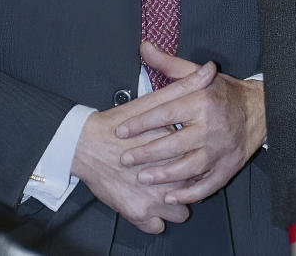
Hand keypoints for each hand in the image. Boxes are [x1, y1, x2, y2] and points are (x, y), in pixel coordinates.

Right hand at [70, 50, 216, 231]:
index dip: (198, 158)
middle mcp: (169, 178)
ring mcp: (154, 200)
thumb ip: (186, 85)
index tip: (192, 154)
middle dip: (188, 181)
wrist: (85, 145)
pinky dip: (156, 218)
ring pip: (181, 213)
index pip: (202, 161)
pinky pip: (158, 226)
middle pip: (194, 187)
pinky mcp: (137, 215)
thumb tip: (211, 69)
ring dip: (174, 203)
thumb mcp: (155, 100)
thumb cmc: (120, 123)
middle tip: (177, 172)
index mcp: (177, 149)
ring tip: (165, 189)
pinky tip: (151, 203)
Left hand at [114, 41, 266, 204]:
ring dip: (164, 176)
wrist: (260, 109)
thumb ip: (169, 64)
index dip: (141, 123)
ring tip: (143, 177)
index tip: (121, 131)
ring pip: (188, 167)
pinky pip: (207, 185)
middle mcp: (212, 126)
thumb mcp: (197, 74)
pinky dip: (189, 194)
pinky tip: (171, 195)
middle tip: (125, 159)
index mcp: (203, 101)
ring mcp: (221, 149)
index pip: (166, 113)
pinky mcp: (229, 166)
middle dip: (146, 153)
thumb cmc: (224, 92)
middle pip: (173, 144)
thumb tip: (144, 46)